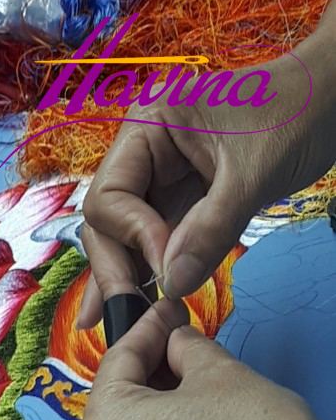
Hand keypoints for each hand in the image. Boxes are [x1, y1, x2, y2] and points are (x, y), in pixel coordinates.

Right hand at [77, 25, 335, 327]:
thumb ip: (210, 229)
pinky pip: (154, 242)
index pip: (111, 195)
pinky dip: (147, 273)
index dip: (133, 236)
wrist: (329, 99)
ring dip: (124, 276)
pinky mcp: (180, 202)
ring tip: (119, 320)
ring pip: (124, 236)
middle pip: (106, 220)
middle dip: (114, 266)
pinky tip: (134, 306)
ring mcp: (160, 179)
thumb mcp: (253, 173)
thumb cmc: (296, 112)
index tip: (166, 268)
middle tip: (123, 313)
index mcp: (148, 126)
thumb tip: (171, 284)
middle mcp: (144, 153)